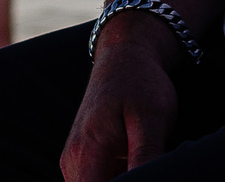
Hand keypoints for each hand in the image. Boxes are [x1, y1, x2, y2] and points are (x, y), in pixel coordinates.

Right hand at [60, 16, 183, 181]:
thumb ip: (145, 156)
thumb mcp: (152, 118)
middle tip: (143, 155)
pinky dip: (117, 178)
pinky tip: (133, 159)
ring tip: (139, 153)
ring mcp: (73, 160)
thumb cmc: (140, 82)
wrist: (124, 55)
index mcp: (87, 151)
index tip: (141, 173)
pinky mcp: (81, 159)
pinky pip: (97, 180)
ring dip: (120, 181)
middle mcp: (72, 160)